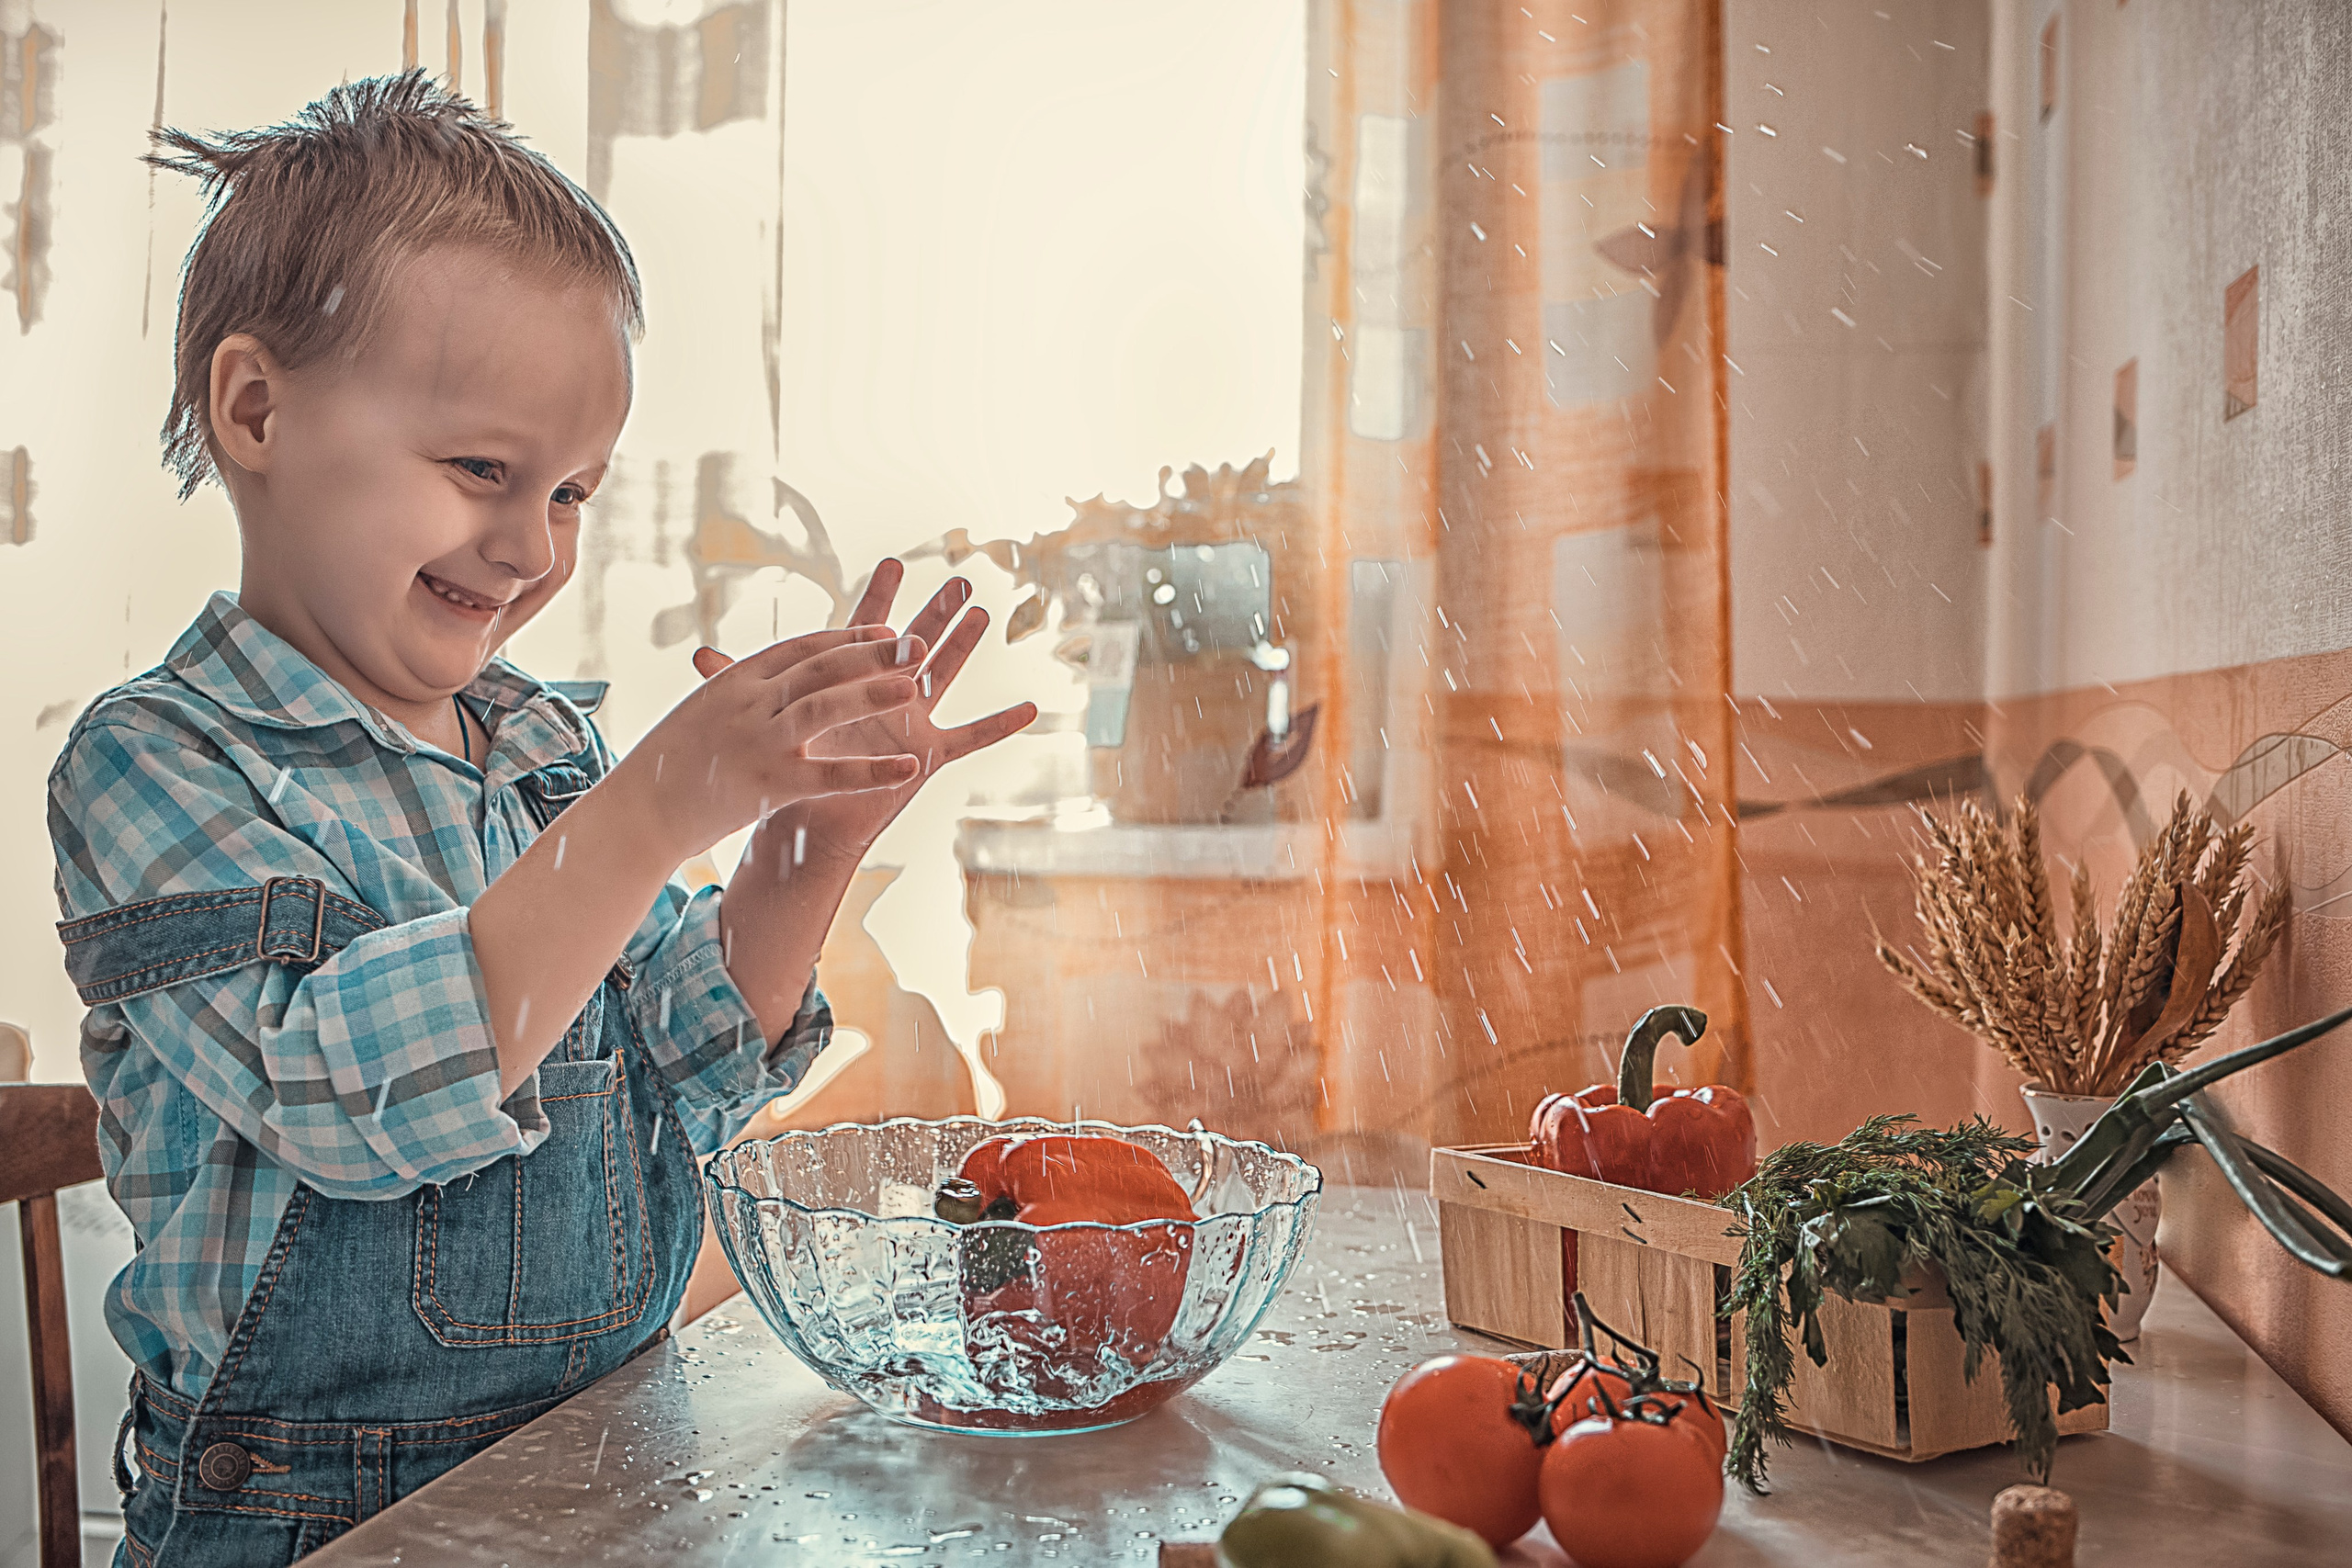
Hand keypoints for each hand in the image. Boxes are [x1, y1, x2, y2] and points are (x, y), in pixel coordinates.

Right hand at [623, 623, 929, 864]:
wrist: (638, 814)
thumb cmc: (669, 765)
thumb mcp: (702, 713)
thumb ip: (741, 691)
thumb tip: (778, 679)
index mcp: (733, 682)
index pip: (800, 649)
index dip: (846, 638)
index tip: (884, 629)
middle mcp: (747, 704)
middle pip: (819, 668)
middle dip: (871, 653)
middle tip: (916, 643)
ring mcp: (757, 743)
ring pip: (825, 707)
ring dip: (873, 693)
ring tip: (915, 685)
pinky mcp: (768, 785)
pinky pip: (830, 774)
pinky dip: (872, 771)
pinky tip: (907, 767)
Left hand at [692, 559, 1037, 865]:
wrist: (800, 820)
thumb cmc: (783, 765)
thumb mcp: (761, 718)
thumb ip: (739, 682)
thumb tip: (698, 654)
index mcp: (849, 679)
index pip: (865, 628)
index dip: (878, 596)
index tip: (893, 561)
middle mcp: (886, 694)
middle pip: (915, 641)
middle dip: (935, 609)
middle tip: (960, 575)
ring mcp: (911, 721)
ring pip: (944, 674)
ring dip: (964, 646)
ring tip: (985, 613)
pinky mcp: (925, 755)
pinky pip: (971, 738)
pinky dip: (1001, 725)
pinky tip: (1032, 709)